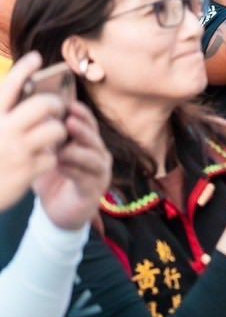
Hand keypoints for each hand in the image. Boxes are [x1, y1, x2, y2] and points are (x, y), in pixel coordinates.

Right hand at [0, 54, 68, 210]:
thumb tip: (22, 93)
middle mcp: (3, 130)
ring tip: (50, 136)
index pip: (9, 87)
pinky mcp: (28, 170)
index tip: (37, 58)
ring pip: (56, 129)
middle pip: (43, 105)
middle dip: (55, 104)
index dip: (24, 69)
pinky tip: (39, 161)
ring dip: (57, 132)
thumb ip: (4, 114)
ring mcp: (17, 150)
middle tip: (56, 108)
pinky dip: (49, 158)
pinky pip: (53, 156)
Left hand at [34, 102, 110, 230]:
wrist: (58, 211)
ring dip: (78, 152)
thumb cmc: (52, 178)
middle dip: (82, 130)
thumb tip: (35, 112)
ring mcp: (99, 174)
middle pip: (94, 139)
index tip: (70, 104)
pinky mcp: (93, 192)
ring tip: (64, 147)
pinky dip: (73, 171)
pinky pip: (85, 178)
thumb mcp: (48, 154)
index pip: (89, 124)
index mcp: (89, 144)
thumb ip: (45, 137)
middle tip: (69, 121)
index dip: (82, 114)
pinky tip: (60, 166)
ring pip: (93, 158)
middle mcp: (99, 157)